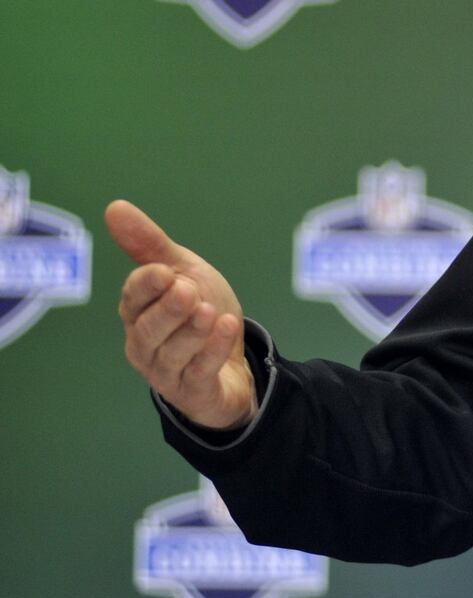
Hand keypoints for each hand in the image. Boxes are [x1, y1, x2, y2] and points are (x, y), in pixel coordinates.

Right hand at [106, 200, 257, 430]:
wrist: (232, 362)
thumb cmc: (200, 311)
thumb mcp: (182, 271)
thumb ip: (150, 244)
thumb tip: (114, 207)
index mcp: (138, 312)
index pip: (134, 298)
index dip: (147, 285)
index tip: (166, 271)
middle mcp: (145, 343)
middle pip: (148, 329)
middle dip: (168, 310)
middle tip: (189, 292)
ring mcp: (166, 371)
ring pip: (172, 353)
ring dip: (192, 331)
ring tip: (210, 311)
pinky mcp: (192, 391)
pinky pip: (199, 373)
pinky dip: (212, 351)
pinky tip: (228, 328)